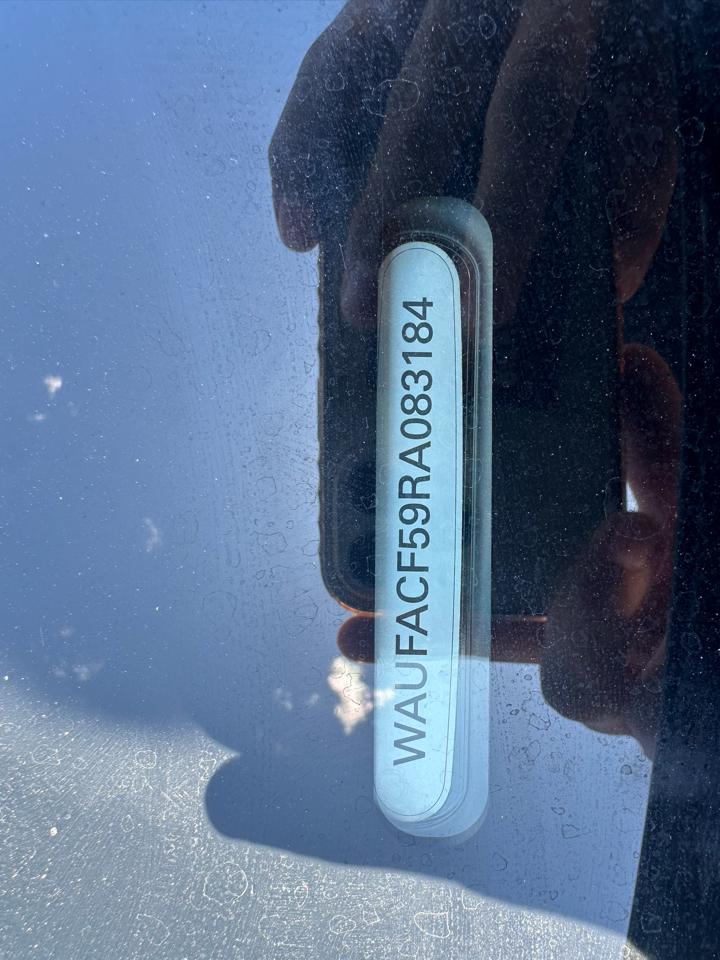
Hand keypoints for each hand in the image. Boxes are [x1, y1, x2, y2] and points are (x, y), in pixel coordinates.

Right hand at [270, 0, 676, 324]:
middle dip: (391, 218)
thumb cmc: (610, 29)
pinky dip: (298, 142)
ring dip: (325, 179)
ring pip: (351, 77)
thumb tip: (613, 281)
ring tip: (316, 262)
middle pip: (422, 107)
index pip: (530, 105)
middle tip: (370, 309)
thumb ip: (638, 173)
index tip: (489, 306)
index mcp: (562, 6)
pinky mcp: (376, 1)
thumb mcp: (645, 82)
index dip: (506, 208)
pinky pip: (324, 67)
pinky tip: (297, 227)